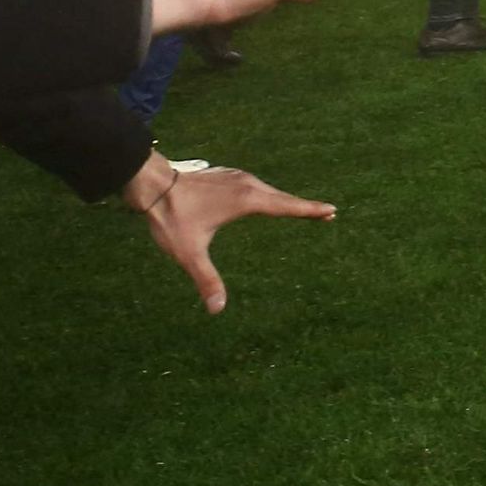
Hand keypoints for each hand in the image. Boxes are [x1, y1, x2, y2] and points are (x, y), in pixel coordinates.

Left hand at [127, 154, 337, 315]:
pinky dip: (268, 195)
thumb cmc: (172, 217)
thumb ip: (206, 279)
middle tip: (326, 213)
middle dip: (303, 206)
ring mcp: (237, 177)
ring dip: (286, 200)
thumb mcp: (189, 253)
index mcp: (247, 200)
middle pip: (282, 197)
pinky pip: (255, 186)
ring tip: (299, 209)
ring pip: (268, 191)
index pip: (287, 206)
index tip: (332, 209)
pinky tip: (263, 199)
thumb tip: (217, 310)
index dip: (309, 210)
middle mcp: (247, 184)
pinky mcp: (226, 175)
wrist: (152, 183)